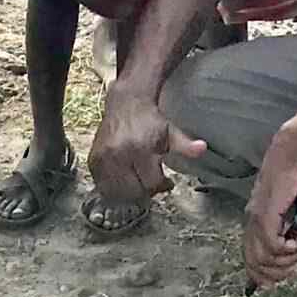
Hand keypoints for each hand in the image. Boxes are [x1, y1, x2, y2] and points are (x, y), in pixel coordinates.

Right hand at [89, 84, 206, 205]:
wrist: (126, 103)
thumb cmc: (151, 120)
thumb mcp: (171, 132)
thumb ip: (185, 144)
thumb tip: (202, 149)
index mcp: (140, 148)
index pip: (151, 183)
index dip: (162, 185)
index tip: (167, 182)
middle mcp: (119, 154)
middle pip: (134, 191)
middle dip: (146, 189)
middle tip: (152, 180)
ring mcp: (103, 158)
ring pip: (118, 192)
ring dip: (130, 191)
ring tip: (139, 180)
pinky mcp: (94, 160)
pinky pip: (103, 186)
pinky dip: (114, 187)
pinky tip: (125, 178)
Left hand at [243, 139, 296, 290]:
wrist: (293, 152)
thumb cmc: (295, 175)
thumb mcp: (294, 207)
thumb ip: (293, 227)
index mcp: (255, 219)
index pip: (250, 257)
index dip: (264, 274)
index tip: (283, 278)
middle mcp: (251, 221)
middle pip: (255, 264)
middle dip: (279, 272)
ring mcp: (257, 218)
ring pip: (265, 259)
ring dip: (290, 258)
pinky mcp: (266, 215)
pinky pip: (274, 247)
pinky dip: (292, 247)